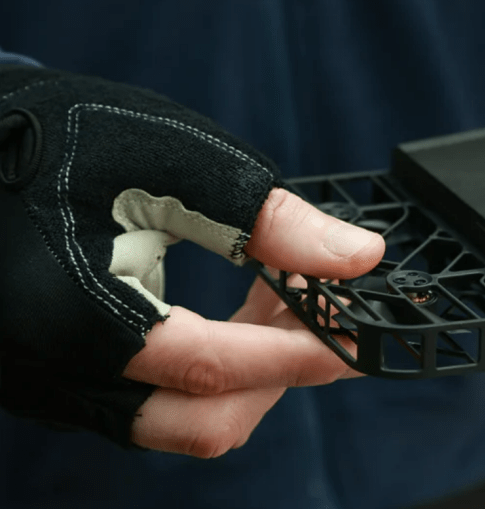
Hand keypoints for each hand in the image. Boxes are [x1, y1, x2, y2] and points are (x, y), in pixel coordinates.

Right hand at [0, 65, 380, 453]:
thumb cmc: (65, 135)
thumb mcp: (175, 159)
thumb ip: (269, 219)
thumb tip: (358, 256)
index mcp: (74, 316)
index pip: (211, 366)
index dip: (297, 354)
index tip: (359, 338)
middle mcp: (55, 370)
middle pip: (199, 420)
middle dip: (279, 376)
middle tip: (330, 320)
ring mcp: (54, 381)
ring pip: (178, 419)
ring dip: (249, 374)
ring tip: (286, 303)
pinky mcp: (62, 374)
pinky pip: (152, 400)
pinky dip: (212, 370)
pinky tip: (243, 313)